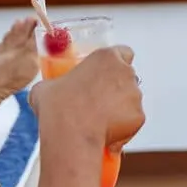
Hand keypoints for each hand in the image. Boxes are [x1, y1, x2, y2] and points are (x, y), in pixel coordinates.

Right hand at [30, 45, 144, 149]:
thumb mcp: (46, 87)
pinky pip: (132, 121)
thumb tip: (50, 91)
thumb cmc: (59, 108)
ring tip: (98, 121)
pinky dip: (123, 127)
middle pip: (127, 76)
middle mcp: (125, 72)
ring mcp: (135, 95)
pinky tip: (104, 133)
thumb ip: (55, 84)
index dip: (115, 62)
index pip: (122, 52)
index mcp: (105, 57)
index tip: (105, 71)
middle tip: (98, 99)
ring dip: (119, 108)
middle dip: (116, 87)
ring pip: (130, 100)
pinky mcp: (139, 117)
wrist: (71, 135)